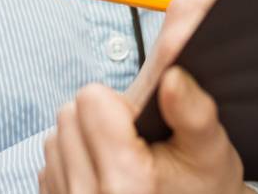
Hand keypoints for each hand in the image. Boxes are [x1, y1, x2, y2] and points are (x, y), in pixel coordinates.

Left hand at [38, 0, 244, 193]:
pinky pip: (48, 163)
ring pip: (55, 137)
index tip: (140, 126)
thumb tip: (172, 74)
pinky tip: (102, 173)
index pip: (90, 99)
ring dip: (83, 139)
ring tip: (118, 158)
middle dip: (99, 119)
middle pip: (69, 114)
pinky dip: (73, 162)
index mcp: (125, 182)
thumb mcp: (209, 148)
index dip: (119, 103)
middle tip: (132, 142)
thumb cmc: (200, 186)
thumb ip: (192, 108)